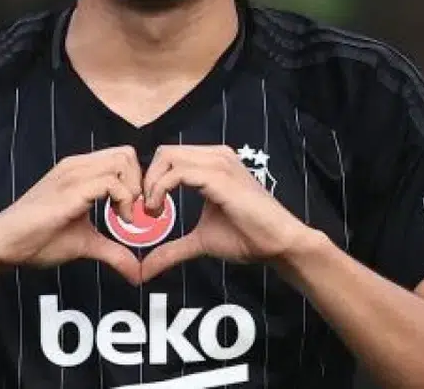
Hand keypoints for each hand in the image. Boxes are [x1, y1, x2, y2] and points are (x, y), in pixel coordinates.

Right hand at [0, 145, 142, 284]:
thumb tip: (138, 274)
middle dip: (140, 182)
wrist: (3, 243)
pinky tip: (119, 220)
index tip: (136, 211)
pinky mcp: (70, 191)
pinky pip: (110, 182)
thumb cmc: (37, 240)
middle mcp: (77, 166)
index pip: (123, 157)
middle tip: (135, 212)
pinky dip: (124, 200)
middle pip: (127, 154)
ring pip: (122, 161)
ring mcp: (72, 175)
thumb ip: (114, 252)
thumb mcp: (86, 244)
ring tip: (126, 217)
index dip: (137, 182)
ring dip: (133, 190)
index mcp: (80, 171)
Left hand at [138, 144, 313, 281]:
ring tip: (152, 211)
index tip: (147, 208)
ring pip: (167, 157)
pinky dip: (159, 189)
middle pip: (164, 152)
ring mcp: (218, 163)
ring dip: (151, 184)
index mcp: (211, 163)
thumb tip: (144, 271)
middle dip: (146, 179)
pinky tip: (158, 210)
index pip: (168, 157)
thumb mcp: (200, 241)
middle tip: (146, 209)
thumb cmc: (247, 237)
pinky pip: (177, 172)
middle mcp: (215, 156)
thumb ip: (172, 250)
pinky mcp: (219, 177)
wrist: (279, 242)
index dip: (150, 179)